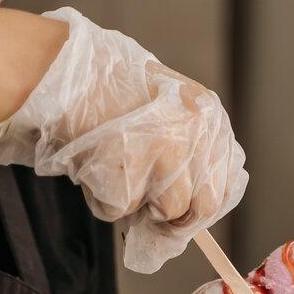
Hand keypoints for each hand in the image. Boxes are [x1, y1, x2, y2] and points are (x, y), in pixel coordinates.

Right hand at [0, 7, 247, 273]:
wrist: (68, 74)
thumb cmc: (110, 91)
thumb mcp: (167, 105)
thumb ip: (189, 146)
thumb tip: (189, 206)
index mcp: (209, 115)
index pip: (225, 183)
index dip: (200, 203)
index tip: (182, 210)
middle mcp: (197, 134)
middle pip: (204, 206)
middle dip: (177, 218)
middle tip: (151, 216)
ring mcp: (168, 153)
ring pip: (168, 212)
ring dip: (140, 206)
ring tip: (115, 173)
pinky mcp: (133, 171)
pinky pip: (123, 210)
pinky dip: (105, 199)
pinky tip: (95, 166)